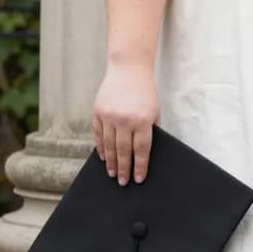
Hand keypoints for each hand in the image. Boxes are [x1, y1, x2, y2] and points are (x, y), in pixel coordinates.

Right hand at [92, 61, 158, 184]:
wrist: (129, 69)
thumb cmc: (145, 91)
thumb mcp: (154, 111)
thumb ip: (150, 130)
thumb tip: (143, 153)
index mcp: (142, 120)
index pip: (141, 150)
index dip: (140, 166)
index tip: (138, 179)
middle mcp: (125, 120)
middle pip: (123, 151)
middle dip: (124, 169)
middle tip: (123, 182)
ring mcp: (109, 116)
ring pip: (109, 145)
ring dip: (111, 162)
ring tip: (112, 173)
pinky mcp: (98, 112)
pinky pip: (99, 134)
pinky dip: (101, 147)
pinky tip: (103, 157)